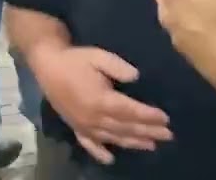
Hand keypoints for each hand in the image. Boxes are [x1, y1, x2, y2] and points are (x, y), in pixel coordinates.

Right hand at [29, 44, 171, 163]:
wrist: (47, 65)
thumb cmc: (75, 59)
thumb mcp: (98, 56)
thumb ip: (118, 67)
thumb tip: (136, 77)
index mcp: (101, 100)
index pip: (131, 111)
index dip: (149, 116)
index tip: (166, 119)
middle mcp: (94, 117)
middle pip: (126, 127)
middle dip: (148, 131)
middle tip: (168, 135)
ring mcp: (84, 125)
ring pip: (113, 138)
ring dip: (133, 142)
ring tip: (151, 146)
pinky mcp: (75, 127)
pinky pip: (89, 144)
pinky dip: (99, 153)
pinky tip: (110, 159)